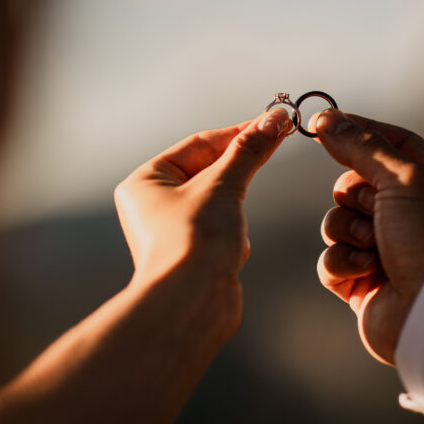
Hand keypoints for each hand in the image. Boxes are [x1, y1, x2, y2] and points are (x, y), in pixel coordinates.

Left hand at [114, 108, 292, 304]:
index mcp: (146, 181)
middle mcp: (154, 204)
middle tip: (278, 139)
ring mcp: (174, 230)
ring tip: (235, 221)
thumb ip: (249, 150)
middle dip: (239, 167)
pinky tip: (234, 248)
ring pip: (218, 200)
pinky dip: (234, 234)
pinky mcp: (194, 254)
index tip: (274, 120)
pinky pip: (223, 229)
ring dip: (234, 206)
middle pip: (208, 169)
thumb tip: (274, 119)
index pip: (199, 144)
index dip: (239, 131)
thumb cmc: (193, 242)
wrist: (192, 304)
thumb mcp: (224, 184)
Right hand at [313, 109, 423, 364]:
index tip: (324, 121)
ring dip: (348, 229)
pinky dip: (342, 262)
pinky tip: (364, 271)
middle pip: (357, 182)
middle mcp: (416, 218)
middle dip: (356, 194)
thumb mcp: (404, 178)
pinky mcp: (364, 284)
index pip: (397, 143)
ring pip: (338, 220)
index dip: (362, 131)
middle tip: (373, 207)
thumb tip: (325, 119)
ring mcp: (388, 252)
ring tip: (372, 246)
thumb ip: (362, 145)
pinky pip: (332, 258)